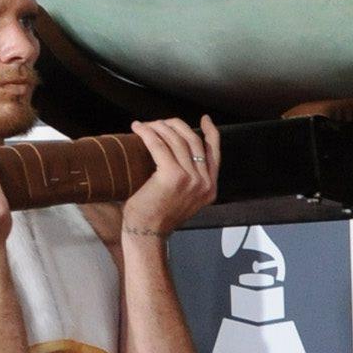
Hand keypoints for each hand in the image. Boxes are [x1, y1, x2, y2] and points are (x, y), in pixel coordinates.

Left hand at [119, 117, 220, 239]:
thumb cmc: (158, 217)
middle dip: (175, 126)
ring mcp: (191, 179)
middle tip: (160, 122)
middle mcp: (205, 183)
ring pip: (177, 140)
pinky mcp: (173, 175)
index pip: (214, 153)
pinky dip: (147, 133)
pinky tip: (138, 128)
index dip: (211, 132)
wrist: (147, 234)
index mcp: (210, 188)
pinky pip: (159, 145)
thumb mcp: (183, 198)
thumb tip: (176, 152)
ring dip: (159, 127)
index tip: (205, 119)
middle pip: (194, 141)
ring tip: (145, 125)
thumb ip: (190, 180)